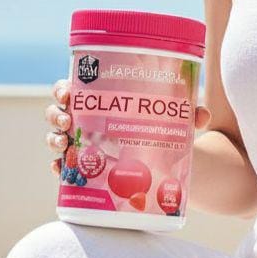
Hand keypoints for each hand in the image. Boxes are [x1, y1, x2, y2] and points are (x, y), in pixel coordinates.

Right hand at [45, 78, 213, 175]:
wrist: (167, 164)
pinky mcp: (86, 169)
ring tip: (64, 143)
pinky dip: (59, 168)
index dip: (63, 88)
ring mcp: (83, 144)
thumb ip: (188, 115)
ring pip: (57, 137)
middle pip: (59, 111)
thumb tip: (202, 114)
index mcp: (102, 100)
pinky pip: (65, 168)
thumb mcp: (175, 121)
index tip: (67, 92)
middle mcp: (88, 120)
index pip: (74, 87)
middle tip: (68, 119)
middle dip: (56, 113)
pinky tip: (61, 170)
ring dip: (54, 139)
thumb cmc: (163, 130)